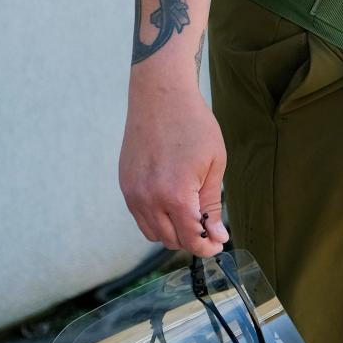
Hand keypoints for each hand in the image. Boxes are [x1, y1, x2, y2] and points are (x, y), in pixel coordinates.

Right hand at [119, 85, 229, 256]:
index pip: (190, 239)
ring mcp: (133, 193)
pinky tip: (171, 202)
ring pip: (152, 233)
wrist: (160, 96)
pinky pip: (140, 216)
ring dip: (172, 231)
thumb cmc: (193, 125)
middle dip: (192, 239)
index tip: (218, 243)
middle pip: (170, 240)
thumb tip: (216, 236)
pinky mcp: (125, 185)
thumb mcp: (214, 164)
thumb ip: (212, 205)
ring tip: (191, 214)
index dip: (207, 246)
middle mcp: (149, 199)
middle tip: (209, 227)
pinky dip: (156, 218)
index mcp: (176, 195)